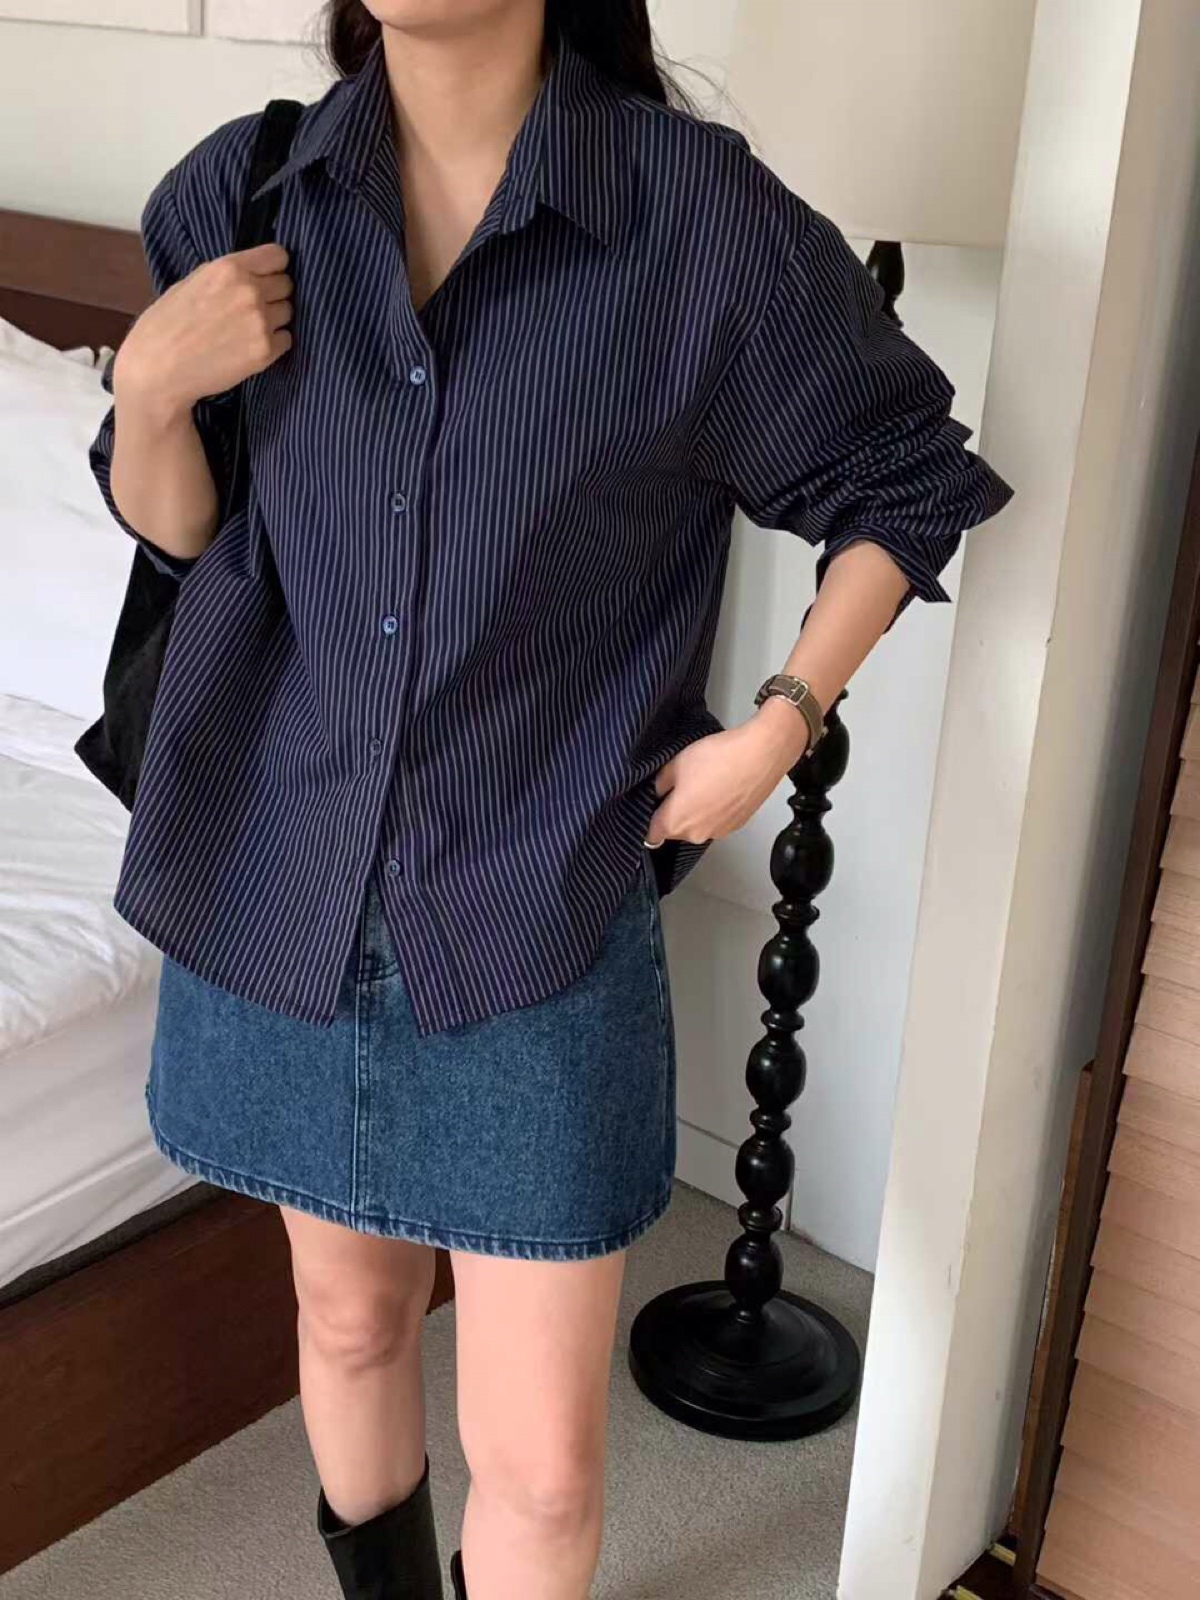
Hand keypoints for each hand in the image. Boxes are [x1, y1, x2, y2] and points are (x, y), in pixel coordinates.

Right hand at [113, 242, 293, 422]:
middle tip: (252, 308)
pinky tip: (250, 347)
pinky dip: (274, 343)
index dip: (274, 267)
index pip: (278, 256)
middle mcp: (250, 291)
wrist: (159, 368)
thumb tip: (254, 273)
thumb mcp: (193, 282)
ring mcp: (261, 322)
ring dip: (275, 319)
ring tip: (247, 329)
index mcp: (229, 268)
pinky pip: (286, 339)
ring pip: (288, 312)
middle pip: (286, 285)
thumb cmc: (167, 324)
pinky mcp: (265, 351)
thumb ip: (227, 275)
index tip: (267, 277)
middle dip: (274, 294)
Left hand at [644, 697, 811, 848]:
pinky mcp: (737, 825)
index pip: (651, 834)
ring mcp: (719, 832)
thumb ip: (660, 783)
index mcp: (676, 822)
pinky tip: (720, 787)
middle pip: (675, 830)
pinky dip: (715, 809)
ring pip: (697, 825)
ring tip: (705, 783)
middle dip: (673, 812)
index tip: (652, 806)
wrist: (761, 754)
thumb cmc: (720, 758)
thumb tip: (657, 791)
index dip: (649, 819)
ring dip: (696, 810)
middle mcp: (696, 834)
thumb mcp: (676, 763)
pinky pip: (716, 821)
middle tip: (681, 785)